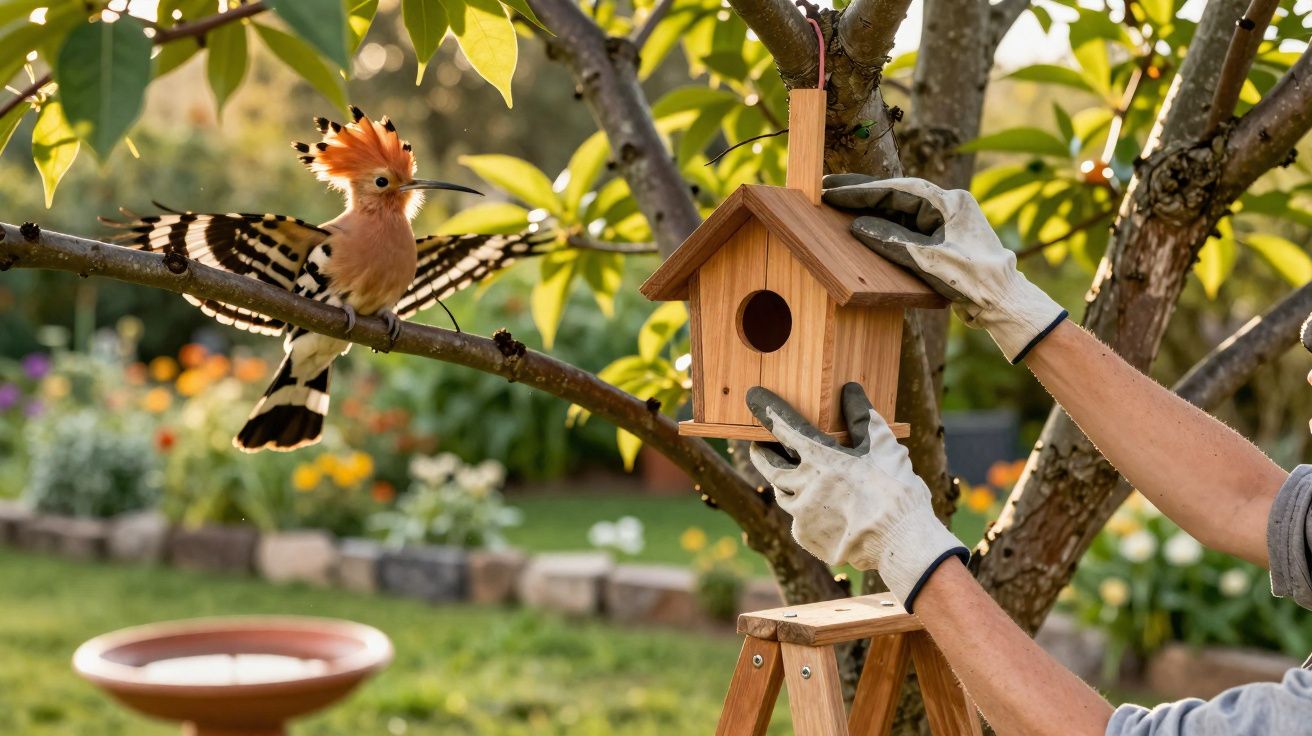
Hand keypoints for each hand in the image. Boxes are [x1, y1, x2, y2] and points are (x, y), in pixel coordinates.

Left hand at [746, 382, 967, 610]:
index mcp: (819, 457)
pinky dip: (805, 513)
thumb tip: (850, 390)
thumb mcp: (882, 444)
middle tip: (759, 446)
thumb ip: (861, 415)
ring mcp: (801, 513)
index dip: (768, 411)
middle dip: (761, 453)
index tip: (754, 398)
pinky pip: (799, 521)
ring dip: (783, 483)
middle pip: (770, 465)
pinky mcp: (806, 536)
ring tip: (788, 478)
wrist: (899, 540)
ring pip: (783, 494)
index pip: (785, 427)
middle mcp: (803, 484)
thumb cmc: (893, 487)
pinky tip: (818, 512)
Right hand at [822, 174, 1066, 363]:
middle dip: (862, 192)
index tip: (831, 190)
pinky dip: (885, 222)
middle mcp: (948, 204)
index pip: (896, 190)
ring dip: (871, 206)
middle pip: (897, 193)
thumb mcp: (927, 260)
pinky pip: (908, 223)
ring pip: (901, 207)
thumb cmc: (972, 280)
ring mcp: (947, 218)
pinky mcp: (944, 235)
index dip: (861, 191)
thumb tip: (859, 226)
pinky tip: (864, 221)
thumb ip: (891, 239)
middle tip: (828, 186)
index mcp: (949, 201)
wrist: (1004, 302)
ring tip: (839, 201)